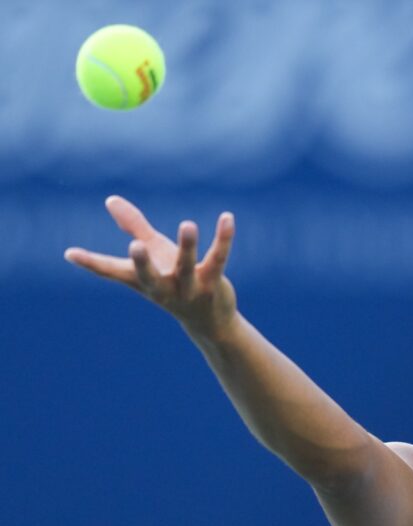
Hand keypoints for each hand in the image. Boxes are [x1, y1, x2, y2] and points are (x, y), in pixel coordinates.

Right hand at [65, 196, 238, 339]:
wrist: (209, 322)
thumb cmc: (174, 282)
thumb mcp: (154, 253)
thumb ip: (134, 226)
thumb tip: (110, 200)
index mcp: (142, 281)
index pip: (112, 272)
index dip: (91, 263)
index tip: (70, 253)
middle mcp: (162, 287)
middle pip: (149, 276)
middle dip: (142, 262)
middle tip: (135, 245)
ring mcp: (188, 288)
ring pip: (187, 266)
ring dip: (187, 246)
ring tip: (187, 224)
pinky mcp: (213, 283)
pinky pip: (218, 259)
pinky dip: (223, 239)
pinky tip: (227, 218)